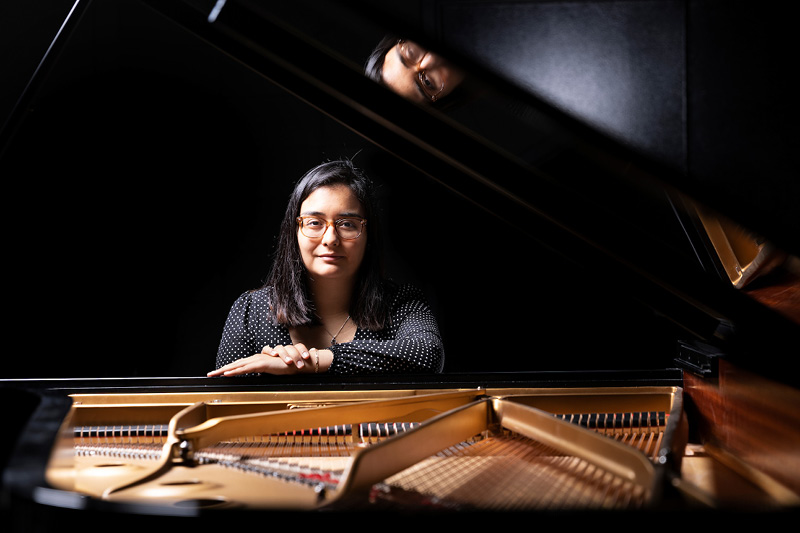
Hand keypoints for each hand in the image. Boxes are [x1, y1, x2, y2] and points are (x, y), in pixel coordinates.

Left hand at [206, 344, 324, 376]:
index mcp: (258, 361)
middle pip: (235, 364)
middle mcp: (256, 358)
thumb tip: (259, 376)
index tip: (219, 373)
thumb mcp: (272, 371)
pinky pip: (246, 368)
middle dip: (222, 369)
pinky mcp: (262, 364)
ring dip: (225, 369)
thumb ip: (264, 372)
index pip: (240, 365)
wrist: (299, 364)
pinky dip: (235, 371)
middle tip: (210, 374)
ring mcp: (258, 360)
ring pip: (238, 365)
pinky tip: (227, 374)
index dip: (229, 368)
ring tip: (214, 374)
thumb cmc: (288, 367)